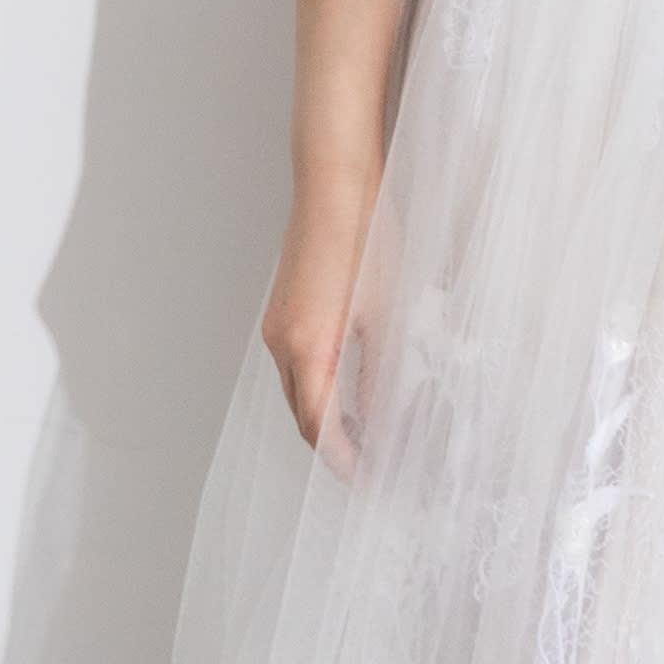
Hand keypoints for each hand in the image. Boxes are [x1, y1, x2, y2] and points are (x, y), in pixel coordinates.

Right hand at [261, 165, 378, 466]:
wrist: (335, 183)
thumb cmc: (365, 240)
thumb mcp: (386, 317)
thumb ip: (381, 378)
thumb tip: (384, 424)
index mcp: (308, 348)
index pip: (319, 429)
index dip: (343, 462)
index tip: (368, 481)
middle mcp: (281, 341)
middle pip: (302, 414)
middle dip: (332, 447)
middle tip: (370, 466)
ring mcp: (277, 322)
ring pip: (296, 389)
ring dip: (324, 417)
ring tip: (364, 434)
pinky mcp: (282, 307)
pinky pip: (294, 364)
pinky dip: (316, 387)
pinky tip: (347, 388)